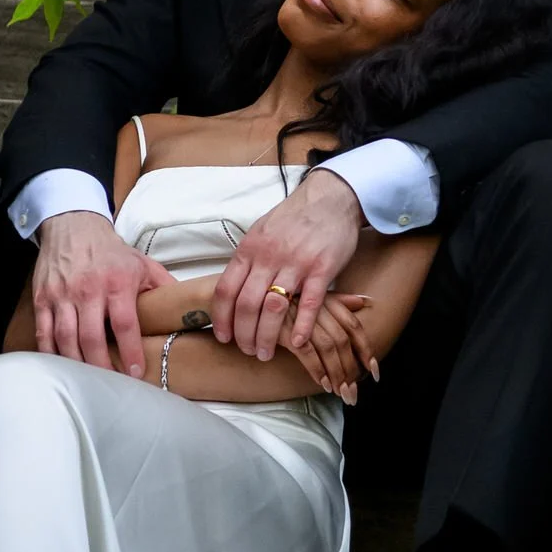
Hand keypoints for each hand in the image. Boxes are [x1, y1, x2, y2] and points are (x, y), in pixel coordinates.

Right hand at [32, 211, 172, 376]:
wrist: (74, 226)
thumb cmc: (110, 251)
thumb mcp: (142, 264)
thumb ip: (164, 287)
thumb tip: (189, 309)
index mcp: (117, 282)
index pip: (125, 324)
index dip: (131, 352)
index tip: (137, 373)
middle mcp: (89, 289)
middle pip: (92, 337)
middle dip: (102, 366)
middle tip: (111, 385)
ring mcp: (63, 295)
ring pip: (66, 338)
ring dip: (77, 364)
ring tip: (88, 381)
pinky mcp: (43, 298)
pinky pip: (44, 332)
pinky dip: (50, 353)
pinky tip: (61, 366)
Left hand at [210, 165, 363, 362]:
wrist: (330, 198)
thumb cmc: (294, 218)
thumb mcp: (261, 232)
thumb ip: (248, 260)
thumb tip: (232, 288)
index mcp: (250, 249)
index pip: (226, 290)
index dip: (221, 318)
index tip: (223, 337)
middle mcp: (269, 257)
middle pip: (247, 304)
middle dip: (243, 334)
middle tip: (247, 351)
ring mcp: (296, 263)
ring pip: (273, 308)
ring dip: (267, 336)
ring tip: (266, 353)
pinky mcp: (322, 268)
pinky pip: (309, 303)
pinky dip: (301, 326)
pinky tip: (296, 343)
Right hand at [286, 292, 376, 403]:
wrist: (242, 298)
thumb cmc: (279, 299)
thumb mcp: (310, 294)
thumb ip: (339, 300)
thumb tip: (366, 300)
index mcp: (326, 298)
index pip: (353, 325)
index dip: (365, 348)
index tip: (373, 370)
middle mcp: (316, 305)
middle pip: (343, 340)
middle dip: (351, 368)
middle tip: (354, 392)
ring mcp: (300, 316)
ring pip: (328, 347)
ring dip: (336, 373)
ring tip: (340, 392)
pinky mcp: (283, 328)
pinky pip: (306, 352)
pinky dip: (317, 369)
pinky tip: (322, 383)